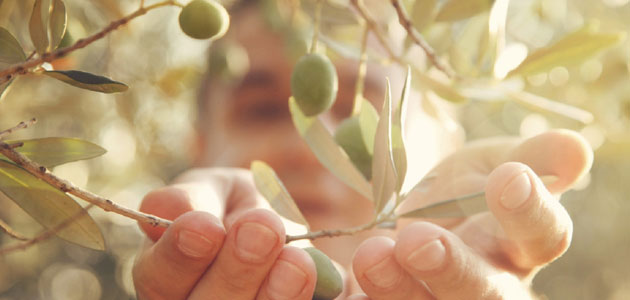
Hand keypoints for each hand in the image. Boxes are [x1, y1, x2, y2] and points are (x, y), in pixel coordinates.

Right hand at [132, 168, 317, 299]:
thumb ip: (196, 197)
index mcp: (169, 279)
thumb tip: (168, 206)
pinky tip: (344, 276)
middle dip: (235, 272)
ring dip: (277, 296)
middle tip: (263, 229)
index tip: (205, 227)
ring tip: (297, 261)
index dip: (179, 256)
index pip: (160, 279)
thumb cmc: (240, 208)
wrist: (288, 231)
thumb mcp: (219, 191)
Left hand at [349, 130, 592, 298]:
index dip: (529, 211)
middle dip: (451, 269)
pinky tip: (332, 287)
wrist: (423, 223)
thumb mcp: (496, 165)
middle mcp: (488, 284)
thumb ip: (531, 158)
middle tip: (417, 240)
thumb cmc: (468, 193)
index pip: (541, 235)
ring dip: (396, 288)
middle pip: (481, 291)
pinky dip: (358, 299)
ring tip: (369, 255)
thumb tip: (574, 148)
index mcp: (520, 244)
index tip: (509, 177)